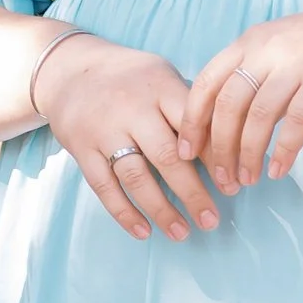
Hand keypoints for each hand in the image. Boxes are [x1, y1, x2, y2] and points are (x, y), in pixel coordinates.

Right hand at [33, 31, 222, 242]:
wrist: (69, 69)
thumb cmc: (130, 78)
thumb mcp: (162, 76)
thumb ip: (189, 107)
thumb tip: (231, 146)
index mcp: (160, 87)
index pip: (194, 124)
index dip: (215, 156)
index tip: (233, 185)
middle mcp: (132, 108)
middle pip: (167, 156)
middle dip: (193, 193)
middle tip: (212, 220)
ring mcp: (104, 130)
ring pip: (136, 176)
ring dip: (161, 209)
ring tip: (182, 233)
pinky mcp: (81, 148)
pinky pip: (104, 186)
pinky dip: (124, 212)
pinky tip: (143, 231)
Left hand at [180, 0, 302, 189]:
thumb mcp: (282, 45)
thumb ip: (255, 71)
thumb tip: (227, 115)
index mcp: (251, 41)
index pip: (206, 82)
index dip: (192, 120)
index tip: (186, 152)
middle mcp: (268, 48)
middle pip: (228, 104)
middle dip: (219, 147)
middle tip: (220, 178)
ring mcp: (297, 62)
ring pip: (258, 116)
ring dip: (249, 154)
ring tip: (247, 181)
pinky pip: (296, 122)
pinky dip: (284, 150)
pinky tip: (278, 170)